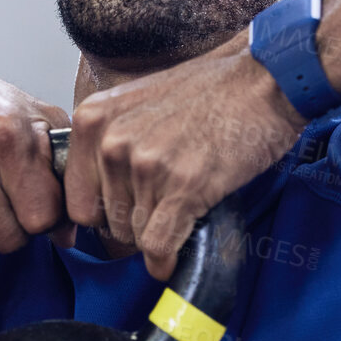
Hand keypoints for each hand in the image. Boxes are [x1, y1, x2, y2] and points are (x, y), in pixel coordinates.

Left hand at [65, 34, 307, 280]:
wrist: (263, 80)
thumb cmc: (209, 91)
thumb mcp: (137, 102)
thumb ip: (110, 143)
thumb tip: (98, 203)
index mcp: (93, 120)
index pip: (78, 201)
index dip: (105, 216)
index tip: (127, 217)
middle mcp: (112, 143)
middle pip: (108, 224)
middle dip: (137, 226)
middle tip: (166, 209)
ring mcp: (147, 166)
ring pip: (137, 237)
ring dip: (160, 236)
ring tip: (184, 210)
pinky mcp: (183, 188)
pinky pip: (160, 245)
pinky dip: (168, 260)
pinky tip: (178, 255)